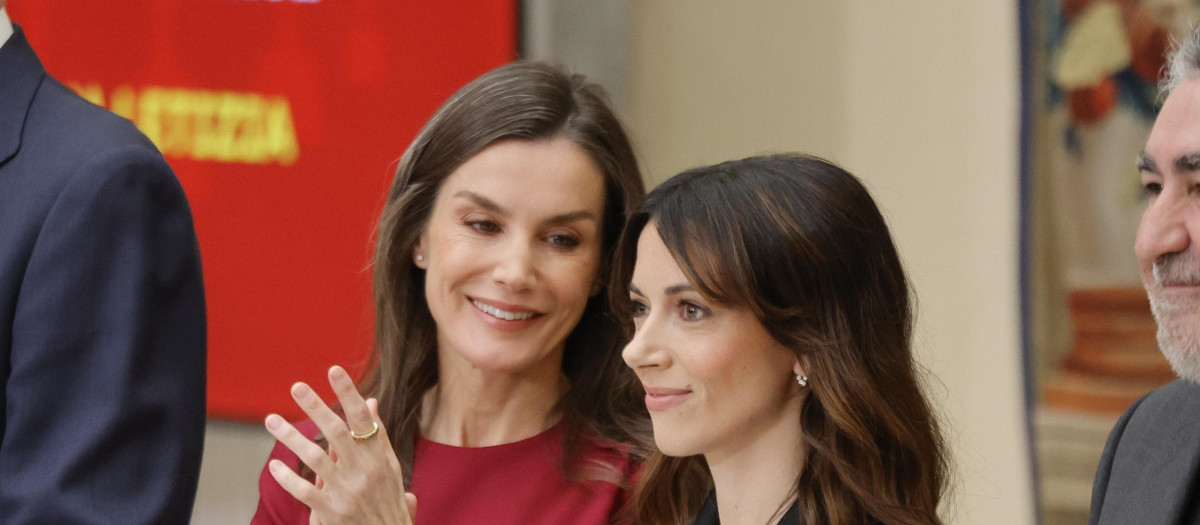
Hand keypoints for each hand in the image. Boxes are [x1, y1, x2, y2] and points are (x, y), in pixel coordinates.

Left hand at [265, 365, 416, 524]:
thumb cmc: (387, 501)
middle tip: (296, 387)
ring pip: (316, 458)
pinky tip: (274, 466)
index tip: (333, 370)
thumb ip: (377, 434)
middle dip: (316, 407)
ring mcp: (348, 492)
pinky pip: (306, 491)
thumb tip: (370, 401)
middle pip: (337, 432)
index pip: (363, 419)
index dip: (348, 393)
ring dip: (291, 437)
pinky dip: (288, 478)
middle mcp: (365, 471)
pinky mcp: (332, 513)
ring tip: (270, 420)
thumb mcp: (388, 466)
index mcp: (379, 457)